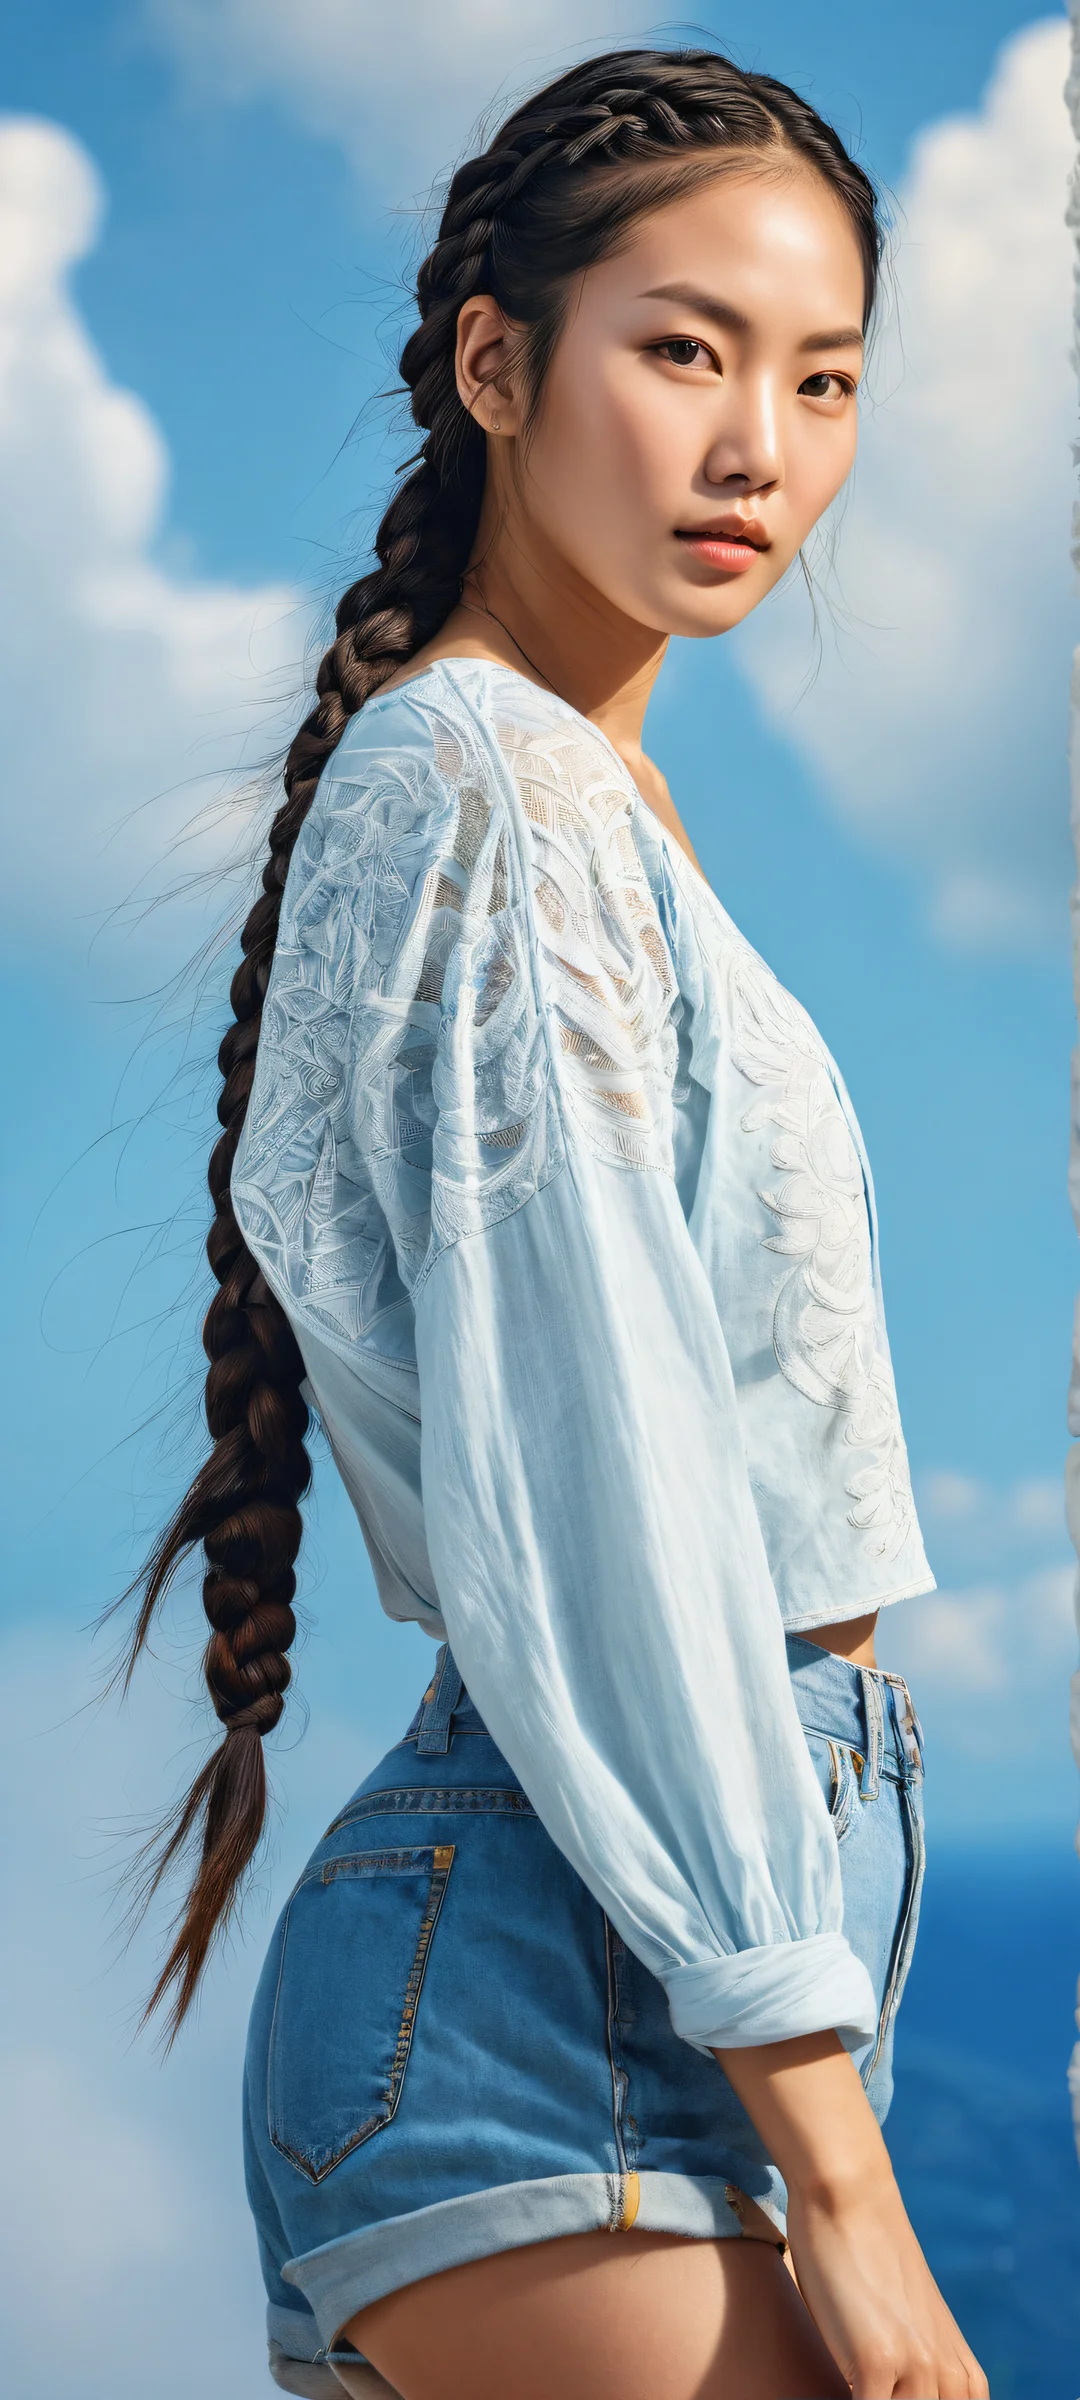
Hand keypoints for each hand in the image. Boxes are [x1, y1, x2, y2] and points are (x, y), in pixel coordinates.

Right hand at [715, 2032, 988, 2398]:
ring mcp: (917, 2369)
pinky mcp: (878, 2360)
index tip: (889, 2388)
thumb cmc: (865, 2263)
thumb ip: (917, 2376)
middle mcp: (949, 2378)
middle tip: (861, 2383)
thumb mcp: (909, 2332)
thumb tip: (888, 2388)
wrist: (850, 2198)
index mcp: (964, 2379)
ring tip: (846, 2379)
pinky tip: (822, 2386)